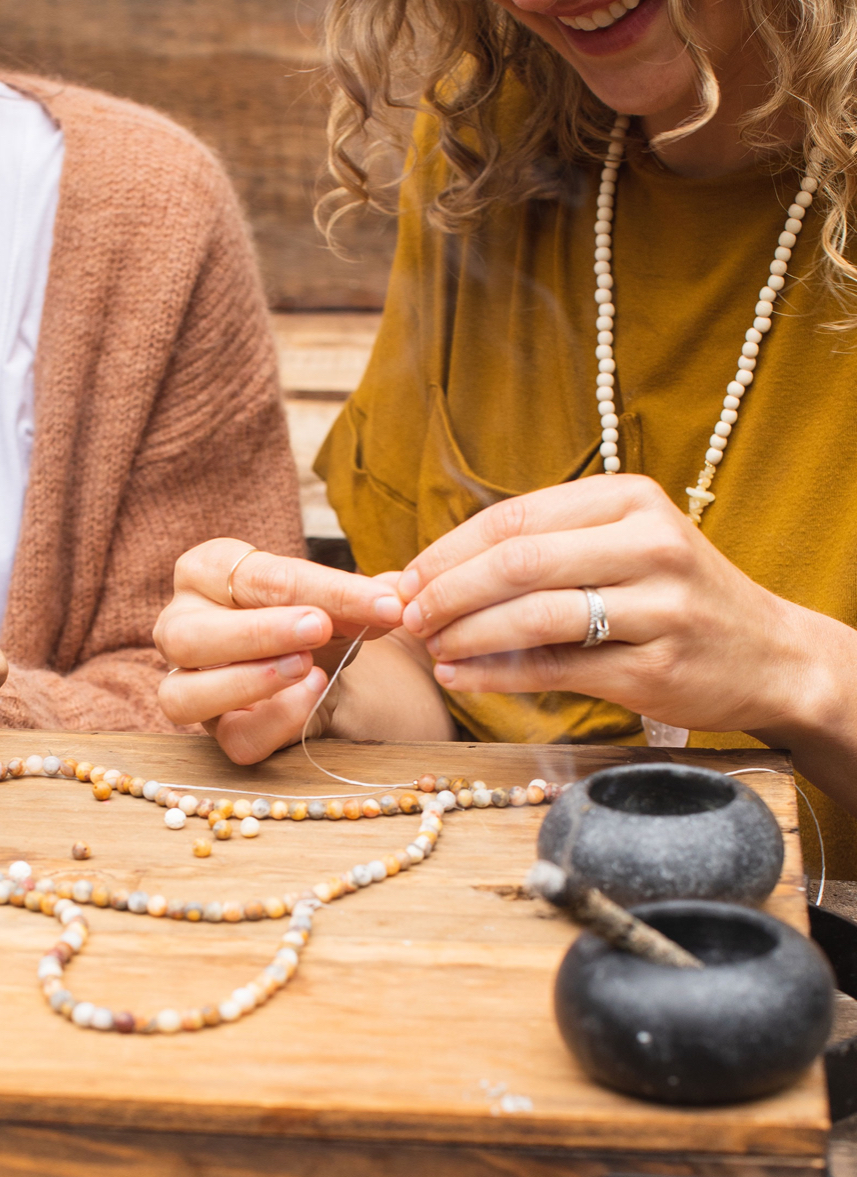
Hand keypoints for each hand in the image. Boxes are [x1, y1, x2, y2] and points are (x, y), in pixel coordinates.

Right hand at [154, 538, 404, 763]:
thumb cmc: (309, 616)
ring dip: (248, 682)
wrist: (315, 664)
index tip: (382, 602)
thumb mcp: (335, 598)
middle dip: (256, 632)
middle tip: (318, 628)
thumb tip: (396, 596)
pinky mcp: (218, 730)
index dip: (322, 588)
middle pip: (188, 633)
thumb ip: (363, 595)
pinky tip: (312, 700)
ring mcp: (189, 684)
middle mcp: (180, 627)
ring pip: (185, 694)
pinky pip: (232, 737)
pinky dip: (273, 722)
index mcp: (205, 573)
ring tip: (307, 668)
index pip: (255, 577)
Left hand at [398, 474, 820, 734]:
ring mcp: (659, 608)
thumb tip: (419, 574)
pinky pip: (557, 669)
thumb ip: (534, 551)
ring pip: (536, 615)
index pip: (514, 516)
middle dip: (447, 591)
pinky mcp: (657, 669)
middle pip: (519, 562)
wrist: (771, 654)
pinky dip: (497, 674)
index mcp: (629, 499)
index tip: (405, 577)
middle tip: (406, 616)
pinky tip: (461, 676)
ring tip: (428, 648)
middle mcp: (649, 544)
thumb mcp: (619, 545)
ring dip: (467, 634)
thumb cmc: (670, 593)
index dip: (448, 549)